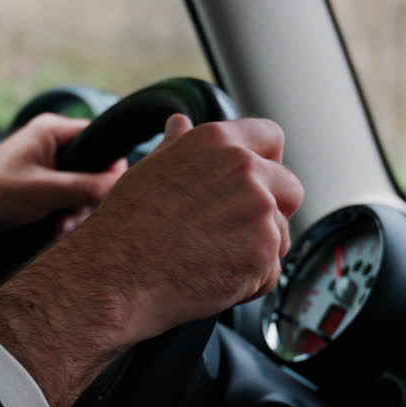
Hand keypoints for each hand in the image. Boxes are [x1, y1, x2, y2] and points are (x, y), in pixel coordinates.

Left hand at [0, 113, 126, 287]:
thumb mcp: (44, 190)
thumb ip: (85, 185)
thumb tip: (121, 180)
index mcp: (51, 131)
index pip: (98, 138)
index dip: (109, 164)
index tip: (110, 189)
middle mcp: (51, 147)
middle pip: (93, 169)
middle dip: (88, 198)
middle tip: (76, 215)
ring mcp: (48, 170)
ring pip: (82, 191)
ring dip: (76, 213)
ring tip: (61, 227)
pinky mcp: (42, 192)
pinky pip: (68, 203)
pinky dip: (65, 218)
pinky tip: (55, 231)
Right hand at [0, 115, 303, 406]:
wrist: (115, 277)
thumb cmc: (125, 228)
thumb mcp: (149, 170)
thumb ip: (180, 146)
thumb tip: (181, 124)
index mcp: (218, 142)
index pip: (271, 136)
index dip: (264, 164)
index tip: (249, 186)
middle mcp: (245, 169)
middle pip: (290, 188)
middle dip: (269, 213)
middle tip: (227, 233)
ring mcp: (259, 211)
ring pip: (281, 235)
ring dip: (257, 252)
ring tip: (209, 259)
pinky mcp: (264, 253)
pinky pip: (271, 272)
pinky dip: (248, 283)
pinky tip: (211, 278)